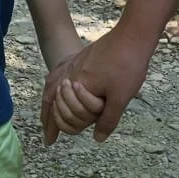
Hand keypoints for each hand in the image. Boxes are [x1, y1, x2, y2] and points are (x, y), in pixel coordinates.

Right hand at [41, 27, 153, 145]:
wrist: (131, 36)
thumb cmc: (127, 66)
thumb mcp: (120, 98)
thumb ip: (107, 119)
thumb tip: (96, 138)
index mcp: (78, 85)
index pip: (60, 111)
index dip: (55, 128)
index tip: (50, 141)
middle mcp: (70, 73)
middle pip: (50, 99)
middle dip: (48, 118)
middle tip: (47, 135)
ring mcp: (73, 63)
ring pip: (52, 85)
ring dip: (48, 103)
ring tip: (46, 115)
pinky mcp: (80, 56)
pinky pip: (58, 73)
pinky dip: (53, 85)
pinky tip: (56, 87)